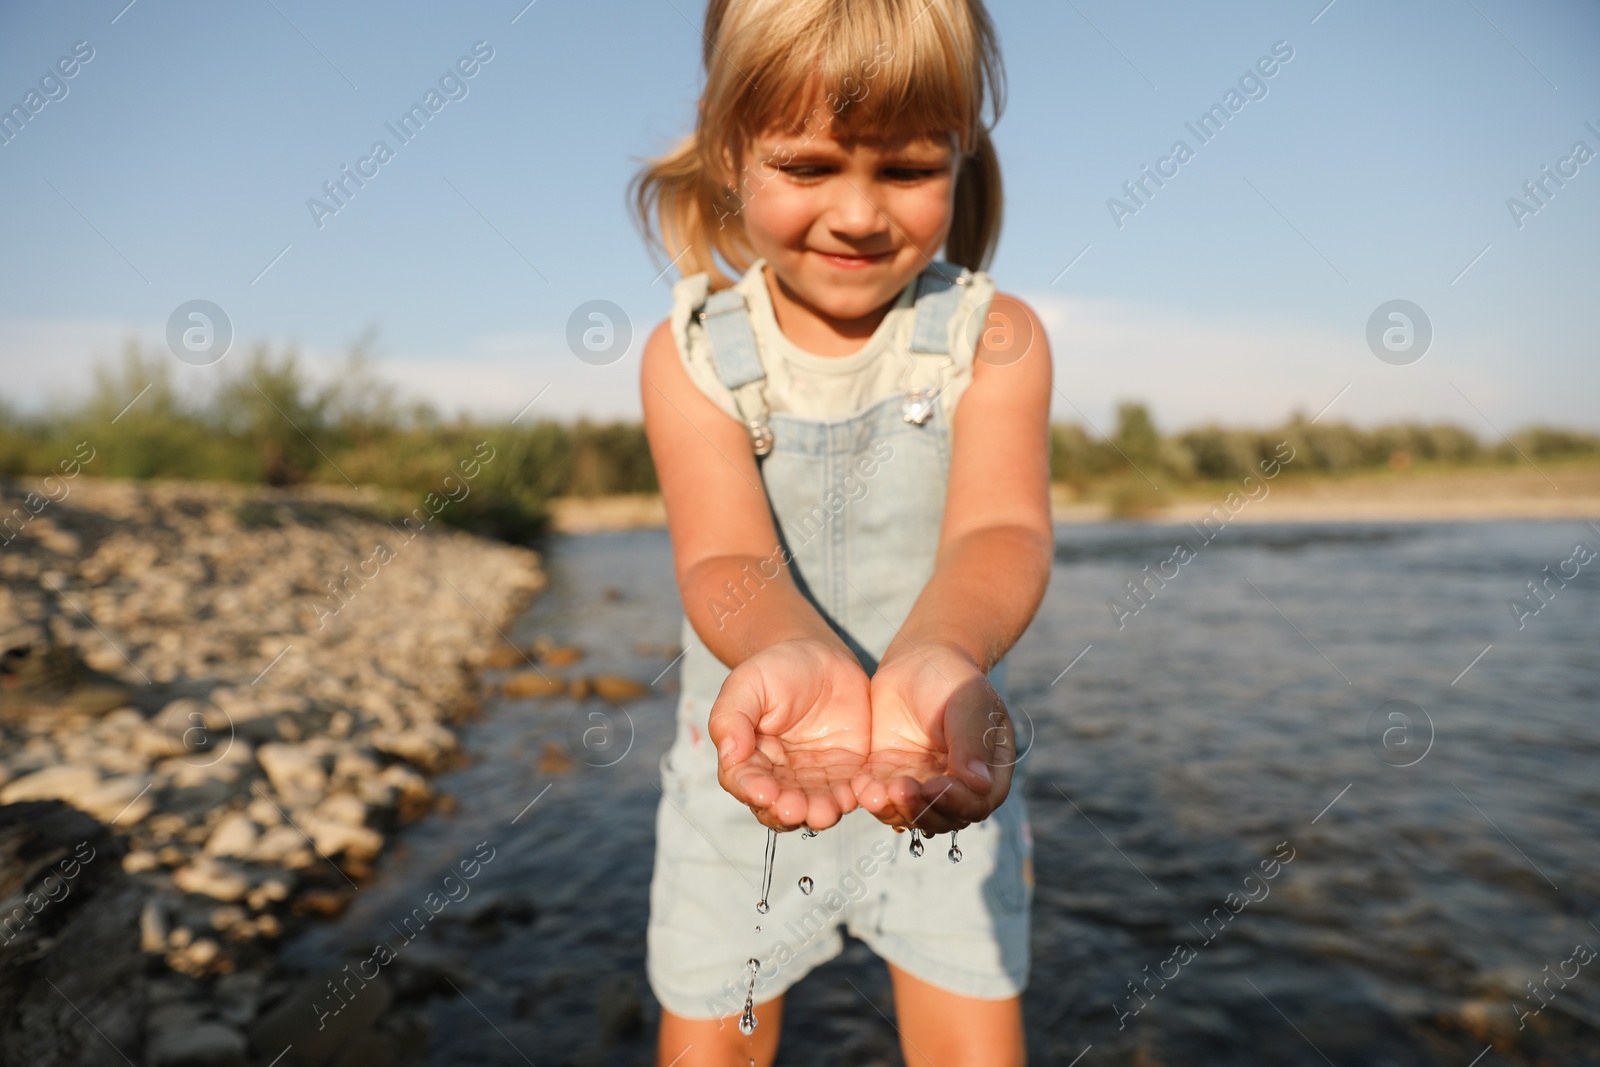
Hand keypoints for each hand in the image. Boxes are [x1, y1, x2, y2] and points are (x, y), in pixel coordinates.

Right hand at [707, 638, 871, 830]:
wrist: (821, 657)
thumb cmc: (776, 669)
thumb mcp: (748, 683)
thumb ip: (732, 717)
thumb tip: (729, 755)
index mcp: (749, 758)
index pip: (745, 782)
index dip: (753, 790)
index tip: (764, 793)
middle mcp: (779, 776)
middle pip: (779, 805)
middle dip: (787, 811)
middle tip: (795, 810)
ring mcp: (814, 777)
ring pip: (813, 805)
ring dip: (818, 814)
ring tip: (824, 813)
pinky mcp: (845, 772)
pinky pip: (848, 791)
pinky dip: (850, 799)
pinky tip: (853, 797)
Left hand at [854, 643, 1015, 833]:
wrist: (917, 661)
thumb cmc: (952, 678)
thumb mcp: (968, 701)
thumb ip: (972, 742)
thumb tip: (980, 785)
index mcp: (988, 770)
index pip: (978, 802)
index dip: (959, 802)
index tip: (937, 786)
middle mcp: (957, 785)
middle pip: (944, 818)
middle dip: (922, 811)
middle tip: (900, 790)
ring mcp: (923, 784)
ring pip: (912, 815)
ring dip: (894, 810)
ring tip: (875, 793)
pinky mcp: (892, 778)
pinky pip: (884, 800)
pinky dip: (874, 799)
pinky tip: (862, 786)